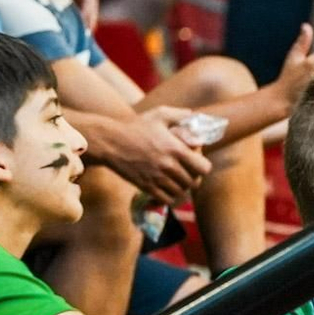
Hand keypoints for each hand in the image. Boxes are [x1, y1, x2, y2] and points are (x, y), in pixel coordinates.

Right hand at [93, 106, 212, 204]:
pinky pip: (166, 200)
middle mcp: (169, 166)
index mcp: (176, 149)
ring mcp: (157, 178)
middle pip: (193, 183)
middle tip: (187, 173)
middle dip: (193, 178)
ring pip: (181, 193)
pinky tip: (166, 188)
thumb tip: (193, 115)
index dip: (203, 167)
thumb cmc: (135, 126)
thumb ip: (179, 115)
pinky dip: (170, 196)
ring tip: (177, 181)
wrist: (110, 142)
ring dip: (182, 188)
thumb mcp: (159, 114)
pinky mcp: (146, 186)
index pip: (203, 168)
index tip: (197, 163)